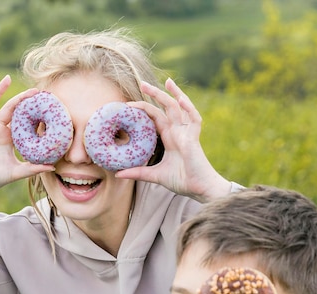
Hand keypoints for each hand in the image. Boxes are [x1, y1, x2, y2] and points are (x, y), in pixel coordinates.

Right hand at [0, 76, 53, 217]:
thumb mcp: (16, 173)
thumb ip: (33, 169)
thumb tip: (53, 167)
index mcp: (9, 139)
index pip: (23, 123)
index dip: (33, 115)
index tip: (45, 106)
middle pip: (11, 110)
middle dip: (23, 100)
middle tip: (36, 91)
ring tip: (8, 79)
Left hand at [117, 77, 230, 202]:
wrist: (199, 189)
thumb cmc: (181, 181)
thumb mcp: (155, 176)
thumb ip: (137, 173)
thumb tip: (117, 174)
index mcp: (170, 138)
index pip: (156, 117)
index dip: (144, 109)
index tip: (129, 105)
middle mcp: (178, 132)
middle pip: (166, 107)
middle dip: (156, 94)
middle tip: (142, 83)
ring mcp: (187, 133)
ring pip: (180, 108)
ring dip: (173, 93)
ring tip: (166, 81)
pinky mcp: (195, 138)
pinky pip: (194, 118)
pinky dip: (189, 108)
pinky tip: (180, 99)